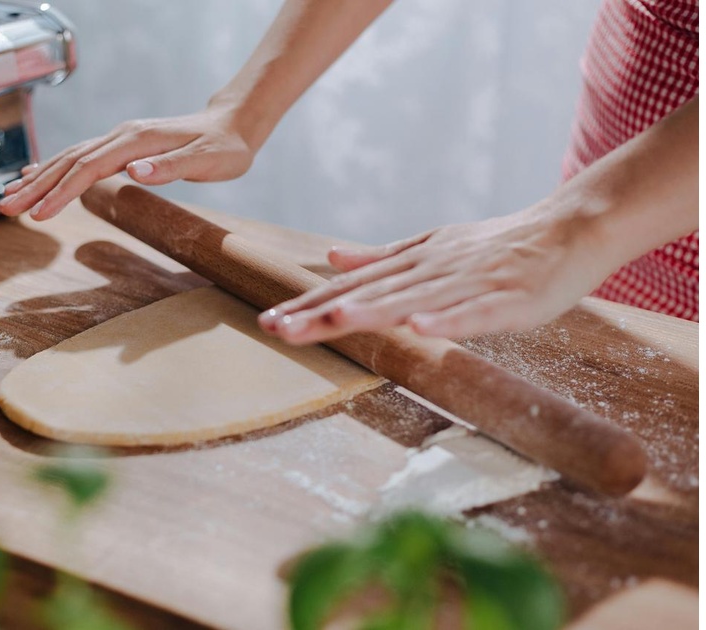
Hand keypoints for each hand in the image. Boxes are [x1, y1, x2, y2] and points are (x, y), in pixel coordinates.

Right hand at [0, 105, 256, 220]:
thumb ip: (170, 167)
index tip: (39, 214)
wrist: (232, 125)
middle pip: (70, 162)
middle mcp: (122, 136)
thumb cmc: (224, 148)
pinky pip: (80, 157)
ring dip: (39, 179)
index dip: (62, 192)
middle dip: (36, 187)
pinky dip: (54, 168)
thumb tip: (134, 172)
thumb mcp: (207, 161)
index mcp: (137, 141)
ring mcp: (120, 139)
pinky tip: (35, 176)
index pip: (89, 168)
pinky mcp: (122, 146)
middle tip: (6, 209)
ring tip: (8, 198)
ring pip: (70, 158)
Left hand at [259, 204, 612, 340]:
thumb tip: (331, 257)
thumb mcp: (431, 245)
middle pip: (371, 296)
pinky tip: (421, 328)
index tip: (269, 321)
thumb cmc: (496, 245)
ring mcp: (469, 283)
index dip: (310, 304)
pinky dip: (448, 320)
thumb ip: (381, 257)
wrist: (566, 229)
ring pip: (414, 300)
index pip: (352, 287)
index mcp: (413, 261)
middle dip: (322, 314)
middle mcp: (432, 270)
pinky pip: (475, 312)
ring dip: (373, 311)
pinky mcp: (509, 299)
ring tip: (333, 322)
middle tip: (277, 329)